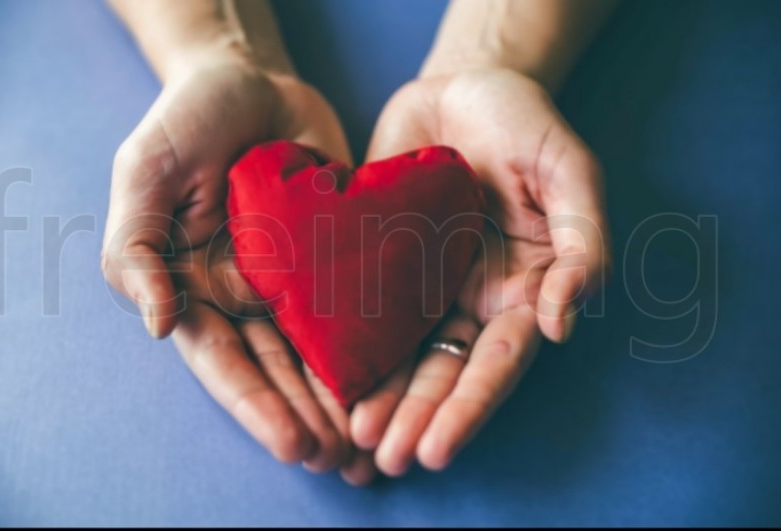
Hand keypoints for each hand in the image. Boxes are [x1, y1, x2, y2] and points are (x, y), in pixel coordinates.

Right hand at [101, 53, 373, 480]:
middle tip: (347, 460)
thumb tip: (157, 326)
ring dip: (347, 400)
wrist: (250, 79)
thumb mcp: (142, 176)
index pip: (228, 363)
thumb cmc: (184, 124)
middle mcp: (251, 296)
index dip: (259, 407)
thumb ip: (137, 251)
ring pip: (324, 351)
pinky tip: (400, 380)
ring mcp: (299, 278)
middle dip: (312, 418)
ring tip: (376, 444)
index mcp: (198, 291)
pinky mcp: (343, 254)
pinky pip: (361, 304)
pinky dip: (377, 345)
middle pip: (282, 371)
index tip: (295, 444)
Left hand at [351, 68, 610, 474]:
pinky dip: (342, 348)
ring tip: (351, 440)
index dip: (469, 407)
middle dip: (415, 417)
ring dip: (377, 399)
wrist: (463, 87)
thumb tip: (563, 324)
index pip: (497, 362)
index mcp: (522, 290)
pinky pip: (358, 310)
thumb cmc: (526, 122)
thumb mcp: (572, 173)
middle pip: (443, 371)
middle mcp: (469, 298)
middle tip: (383, 458)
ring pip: (398, 354)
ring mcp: (420, 284)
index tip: (437, 449)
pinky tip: (320, 382)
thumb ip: (583, 246)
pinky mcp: (377, 263)